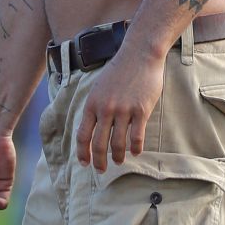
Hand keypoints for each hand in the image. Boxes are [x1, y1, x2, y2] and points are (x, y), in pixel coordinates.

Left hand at [75, 47, 164, 171]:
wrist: (140, 54)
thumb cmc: (120, 70)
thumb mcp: (99, 87)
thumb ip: (96, 107)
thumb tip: (93, 128)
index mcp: (92, 104)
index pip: (83, 135)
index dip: (83, 152)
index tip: (85, 163)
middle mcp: (105, 109)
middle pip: (99, 143)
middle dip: (99, 161)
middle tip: (101, 170)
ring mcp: (124, 110)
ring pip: (118, 143)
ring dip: (118, 156)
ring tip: (119, 161)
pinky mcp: (141, 110)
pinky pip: (136, 136)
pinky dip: (135, 148)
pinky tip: (135, 152)